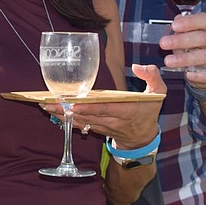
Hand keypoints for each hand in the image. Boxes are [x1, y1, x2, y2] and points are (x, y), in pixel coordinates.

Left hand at [41, 64, 165, 148]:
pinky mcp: (96, 129)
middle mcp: (113, 121)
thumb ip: (153, 76)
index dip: (89, 108)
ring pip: (80, 121)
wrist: (143, 138)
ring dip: (63, 115)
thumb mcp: (159, 93)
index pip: (106, 109)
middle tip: (50, 104)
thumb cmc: (149, 110)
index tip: (74, 104)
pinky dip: (66, 120)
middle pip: (87, 116)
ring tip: (47, 106)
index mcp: (127, 111)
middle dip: (67, 110)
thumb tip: (138, 66)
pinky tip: (53, 114)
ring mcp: (103, 126)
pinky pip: (80, 125)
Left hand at [159, 12, 205, 86]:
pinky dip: (200, 75)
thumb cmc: (195, 46)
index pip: (205, 20)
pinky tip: (188, 74)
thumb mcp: (187, 33)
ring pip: (204, 56)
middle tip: (163, 43)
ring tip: (169, 61)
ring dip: (184, 58)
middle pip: (202, 38)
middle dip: (181, 40)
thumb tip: (176, 21)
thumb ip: (182, 28)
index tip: (174, 26)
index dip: (189, 22)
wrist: (205, 67)